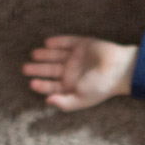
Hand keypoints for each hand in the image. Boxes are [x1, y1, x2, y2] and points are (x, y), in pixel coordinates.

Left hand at [22, 36, 137, 110]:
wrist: (119, 69)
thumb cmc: (101, 88)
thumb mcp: (81, 99)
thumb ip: (64, 103)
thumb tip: (47, 102)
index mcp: (72, 87)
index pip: (52, 86)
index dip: (41, 85)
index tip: (31, 83)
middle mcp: (72, 72)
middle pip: (51, 70)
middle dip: (38, 69)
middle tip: (25, 68)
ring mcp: (77, 58)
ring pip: (56, 55)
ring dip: (45, 55)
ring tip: (34, 54)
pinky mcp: (83, 44)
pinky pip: (67, 42)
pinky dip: (57, 42)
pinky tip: (47, 43)